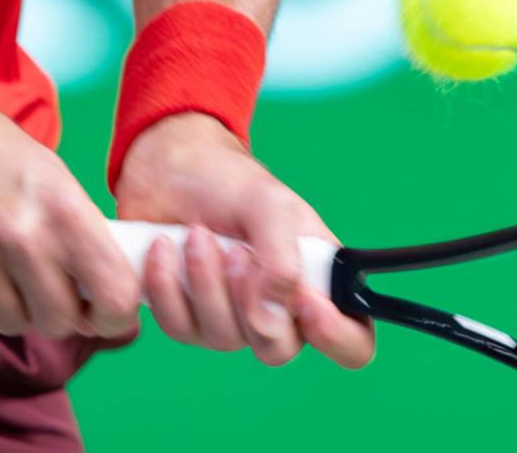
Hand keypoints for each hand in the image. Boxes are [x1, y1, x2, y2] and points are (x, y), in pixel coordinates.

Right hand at [0, 85, 143, 343]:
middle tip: (39, 284)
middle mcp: (24, 235)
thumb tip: (101, 283)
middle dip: (54, 311)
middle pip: (61, 322)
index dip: (113, 314)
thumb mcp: (46, 170)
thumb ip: (76, 226)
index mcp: (63, 206)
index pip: (114, 295)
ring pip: (15, 323)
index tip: (98, 308)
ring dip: (11, 306)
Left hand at [113, 111, 375, 368]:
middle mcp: (279, 308)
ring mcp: (232, 318)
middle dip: (248, 301)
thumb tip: (274, 318)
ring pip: (224, 338)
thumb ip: (282, 260)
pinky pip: (181, 328)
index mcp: (318, 280)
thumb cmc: (231, 182)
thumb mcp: (269, 204)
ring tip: (196, 234)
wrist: (170, 166)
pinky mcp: (188, 318)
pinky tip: (164, 249)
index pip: (353, 340)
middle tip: (235, 252)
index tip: (304, 302)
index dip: (336, 337)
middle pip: (277, 350)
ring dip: (205, 283)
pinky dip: (168, 287)